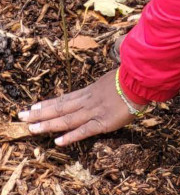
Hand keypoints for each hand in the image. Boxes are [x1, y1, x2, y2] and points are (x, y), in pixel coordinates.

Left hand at [18, 70, 139, 146]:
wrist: (141, 80)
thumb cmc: (132, 76)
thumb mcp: (115, 73)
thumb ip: (107, 74)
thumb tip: (113, 52)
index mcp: (90, 91)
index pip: (64, 98)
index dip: (47, 103)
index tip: (32, 107)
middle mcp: (87, 101)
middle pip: (60, 108)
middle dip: (40, 114)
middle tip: (22, 117)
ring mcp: (94, 112)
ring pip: (67, 119)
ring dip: (48, 125)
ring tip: (32, 129)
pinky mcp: (104, 122)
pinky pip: (84, 131)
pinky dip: (71, 137)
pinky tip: (58, 142)